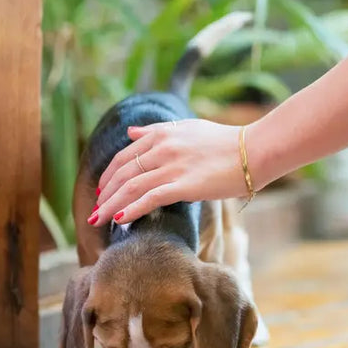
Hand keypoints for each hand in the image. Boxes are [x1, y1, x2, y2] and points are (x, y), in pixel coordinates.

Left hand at [91, 119, 249, 225]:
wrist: (253, 151)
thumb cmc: (225, 142)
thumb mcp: (187, 127)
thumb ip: (157, 130)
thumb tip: (131, 132)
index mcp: (161, 133)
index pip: (124, 156)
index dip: (109, 176)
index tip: (102, 192)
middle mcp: (162, 147)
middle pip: (123, 173)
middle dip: (105, 194)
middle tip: (94, 211)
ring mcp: (172, 166)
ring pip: (131, 187)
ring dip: (111, 205)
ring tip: (98, 220)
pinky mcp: (184, 184)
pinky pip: (150, 198)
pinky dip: (132, 209)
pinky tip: (120, 220)